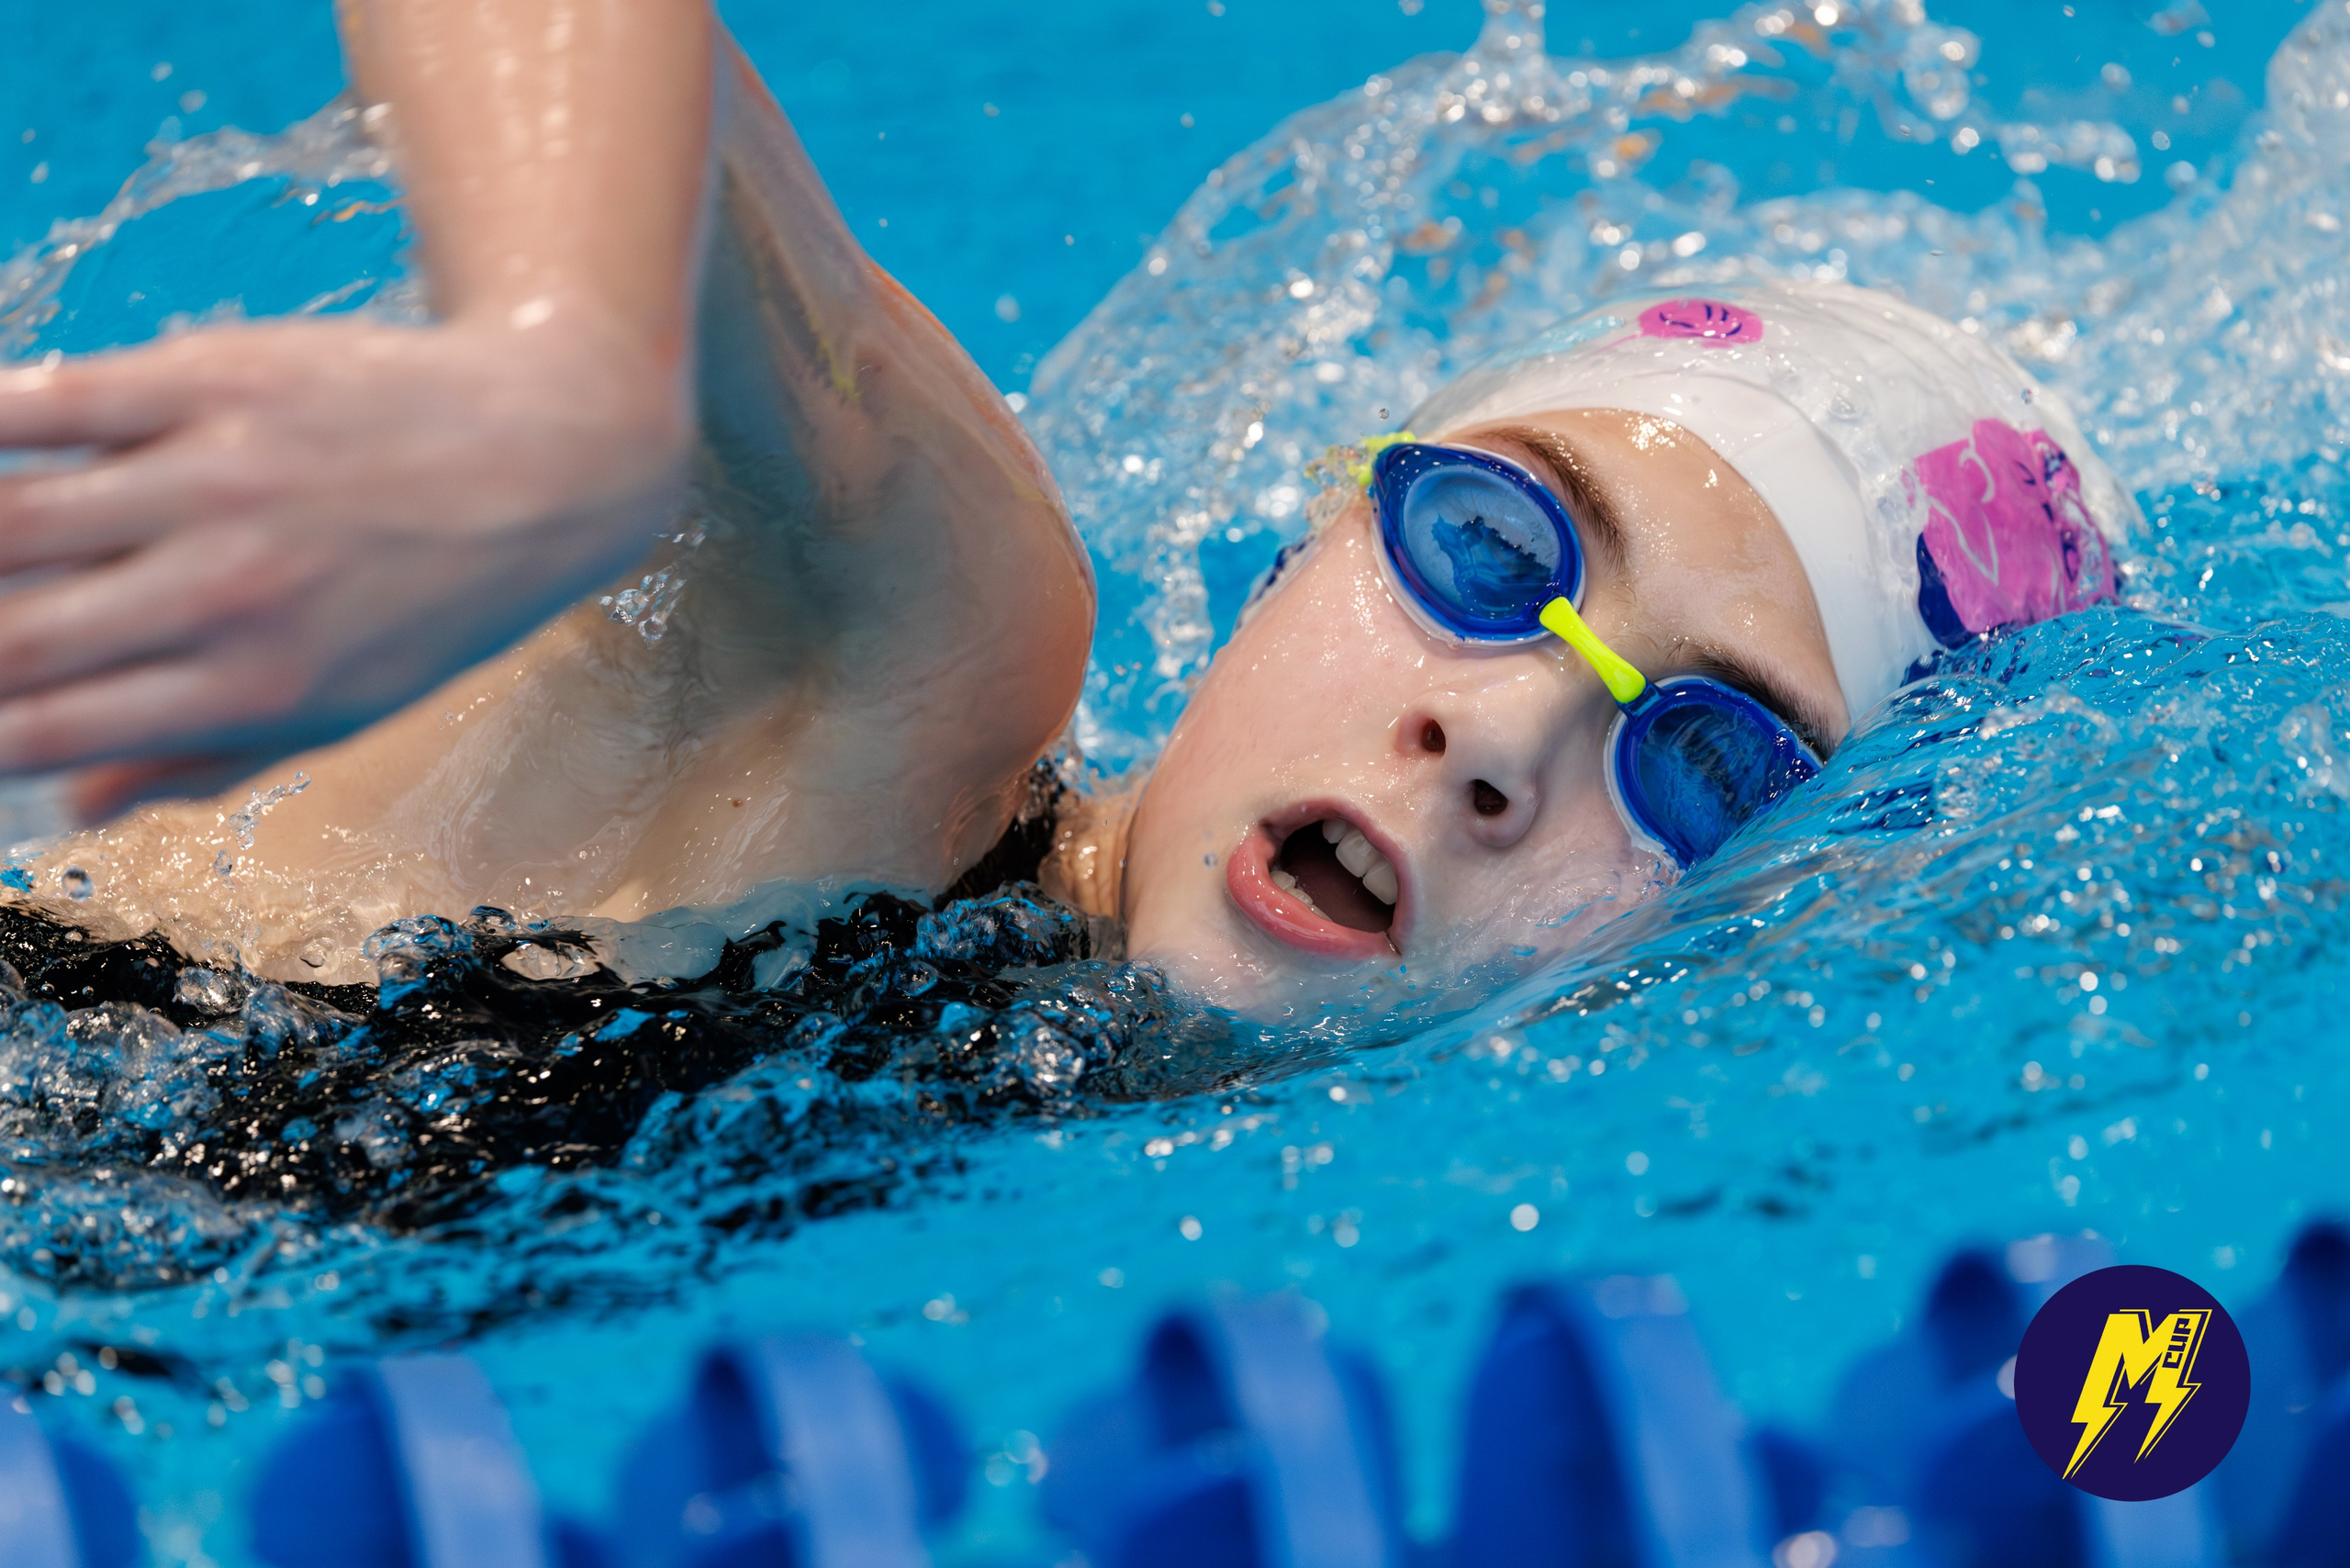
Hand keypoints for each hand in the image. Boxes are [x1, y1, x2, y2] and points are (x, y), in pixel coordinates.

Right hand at [0, 307, 688, 817]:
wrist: (554, 454)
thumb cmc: (441, 596)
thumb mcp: (350, 706)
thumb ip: (205, 757)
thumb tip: (68, 805)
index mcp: (258, 688)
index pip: (44, 729)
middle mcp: (231, 592)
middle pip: (10, 634)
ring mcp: (219, 481)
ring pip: (9, 520)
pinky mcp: (215, 381)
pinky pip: (52, 401)